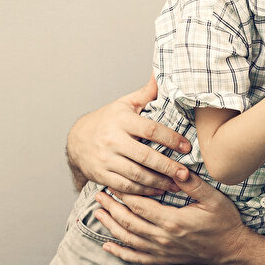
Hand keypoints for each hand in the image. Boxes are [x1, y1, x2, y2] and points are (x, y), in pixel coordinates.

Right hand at [66, 74, 191, 194]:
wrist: (77, 139)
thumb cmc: (108, 120)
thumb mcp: (125, 104)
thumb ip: (146, 92)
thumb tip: (161, 73)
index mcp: (121, 120)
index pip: (150, 129)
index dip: (170, 139)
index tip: (187, 147)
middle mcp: (112, 140)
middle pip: (145, 156)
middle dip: (168, 167)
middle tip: (186, 174)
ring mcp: (106, 159)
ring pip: (137, 175)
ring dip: (159, 182)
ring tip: (178, 185)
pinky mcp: (102, 175)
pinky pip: (126, 187)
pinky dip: (144, 191)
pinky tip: (159, 190)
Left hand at [93, 169, 251, 264]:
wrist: (231, 249)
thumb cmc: (223, 221)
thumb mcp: (213, 198)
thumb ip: (193, 184)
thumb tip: (177, 169)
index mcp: (172, 221)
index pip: (139, 205)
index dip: (122, 194)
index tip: (111, 182)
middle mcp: (162, 238)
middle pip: (128, 222)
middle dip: (111, 208)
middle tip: (98, 195)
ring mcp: (161, 250)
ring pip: (128, 239)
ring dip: (111, 226)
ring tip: (98, 213)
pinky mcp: (163, 258)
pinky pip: (137, 258)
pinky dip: (120, 253)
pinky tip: (108, 246)